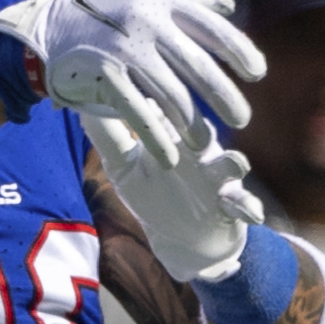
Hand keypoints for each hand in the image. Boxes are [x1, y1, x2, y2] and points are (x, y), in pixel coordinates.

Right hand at [0, 0, 265, 163]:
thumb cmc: (106, 16)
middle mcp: (145, 21)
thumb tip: (229, 5)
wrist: (48, 30)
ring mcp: (124, 47)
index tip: (257, 73)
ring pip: (172, 94)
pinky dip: (156, 137)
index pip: (212, 29)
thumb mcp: (147, 1)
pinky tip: (170, 156)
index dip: (238, 52)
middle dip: (224, 96)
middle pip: (198, 66)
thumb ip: (189, 3)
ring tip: (205, 144)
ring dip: (193, 124)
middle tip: (242, 118)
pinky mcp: (104, 73)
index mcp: (161, 2)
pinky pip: (139, 112)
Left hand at [85, 112, 262, 281]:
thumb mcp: (123, 166)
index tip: (144, 87)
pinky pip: (245, 205)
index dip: (155, 101)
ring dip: (231, 163)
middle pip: (201, 132)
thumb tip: (78, 98)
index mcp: (171, 137)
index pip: (165, 112)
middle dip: (198, 128)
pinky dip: (246, 208)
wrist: (188, 236)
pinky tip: (246, 211)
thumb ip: (107, 137)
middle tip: (192, 123)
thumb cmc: (152, 190)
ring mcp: (218, 177)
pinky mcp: (234, 205)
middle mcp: (198, 151)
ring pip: (229, 164)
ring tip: (234, 163)